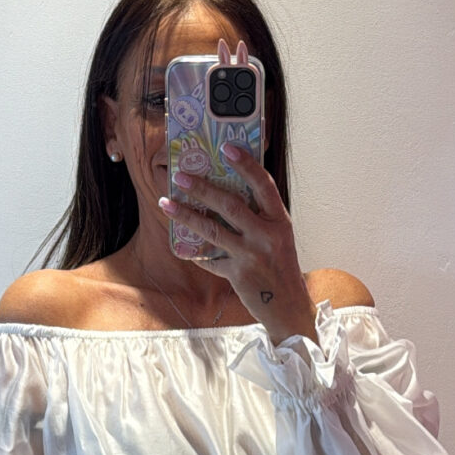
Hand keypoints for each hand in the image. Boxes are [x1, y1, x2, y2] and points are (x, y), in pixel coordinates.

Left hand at [159, 37, 318, 347]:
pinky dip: (195, 252)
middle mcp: (267, 236)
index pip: (263, 185)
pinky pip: (210, 260)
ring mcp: (251, 256)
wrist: (288, 306)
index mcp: (279, 221)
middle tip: (181, 176)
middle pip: (230, 205)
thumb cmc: (280, 267)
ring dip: (186, 216)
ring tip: (167, 203)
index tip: (227, 147)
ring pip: (212, 231)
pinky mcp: (238, 275)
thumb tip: (226, 193)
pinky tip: (179, 244)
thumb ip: (259, 217)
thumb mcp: (278, 238)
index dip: (246, 164)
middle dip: (203, 189)